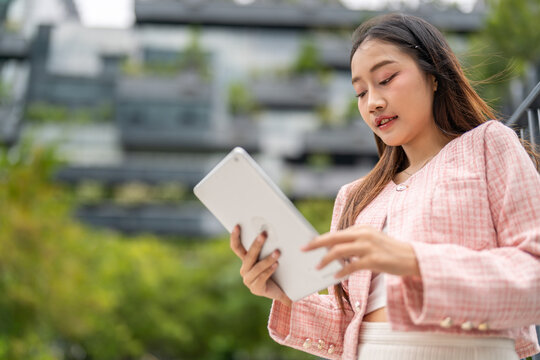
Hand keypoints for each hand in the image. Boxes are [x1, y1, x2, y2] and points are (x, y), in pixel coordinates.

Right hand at [230, 225, 291, 306]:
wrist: (279, 290)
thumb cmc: (275, 271)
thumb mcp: (270, 258)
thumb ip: (268, 247)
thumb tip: (271, 229)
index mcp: (245, 260)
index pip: (236, 247)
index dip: (235, 237)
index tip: (238, 226)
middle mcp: (245, 269)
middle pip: (248, 256)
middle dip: (256, 244)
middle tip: (264, 234)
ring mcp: (249, 280)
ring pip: (257, 267)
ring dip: (268, 259)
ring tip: (277, 252)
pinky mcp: (256, 289)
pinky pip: (262, 277)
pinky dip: (269, 270)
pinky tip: (276, 264)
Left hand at [302, 225, 419, 278]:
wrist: (412, 258)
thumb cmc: (388, 252)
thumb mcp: (370, 241)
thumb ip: (353, 243)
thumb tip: (333, 251)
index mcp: (362, 228)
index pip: (336, 233)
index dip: (321, 239)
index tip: (308, 243)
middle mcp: (364, 234)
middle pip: (333, 237)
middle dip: (316, 243)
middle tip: (304, 249)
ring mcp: (369, 246)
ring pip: (340, 250)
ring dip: (326, 259)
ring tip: (318, 267)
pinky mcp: (374, 260)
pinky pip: (352, 265)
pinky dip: (342, 271)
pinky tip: (336, 277)